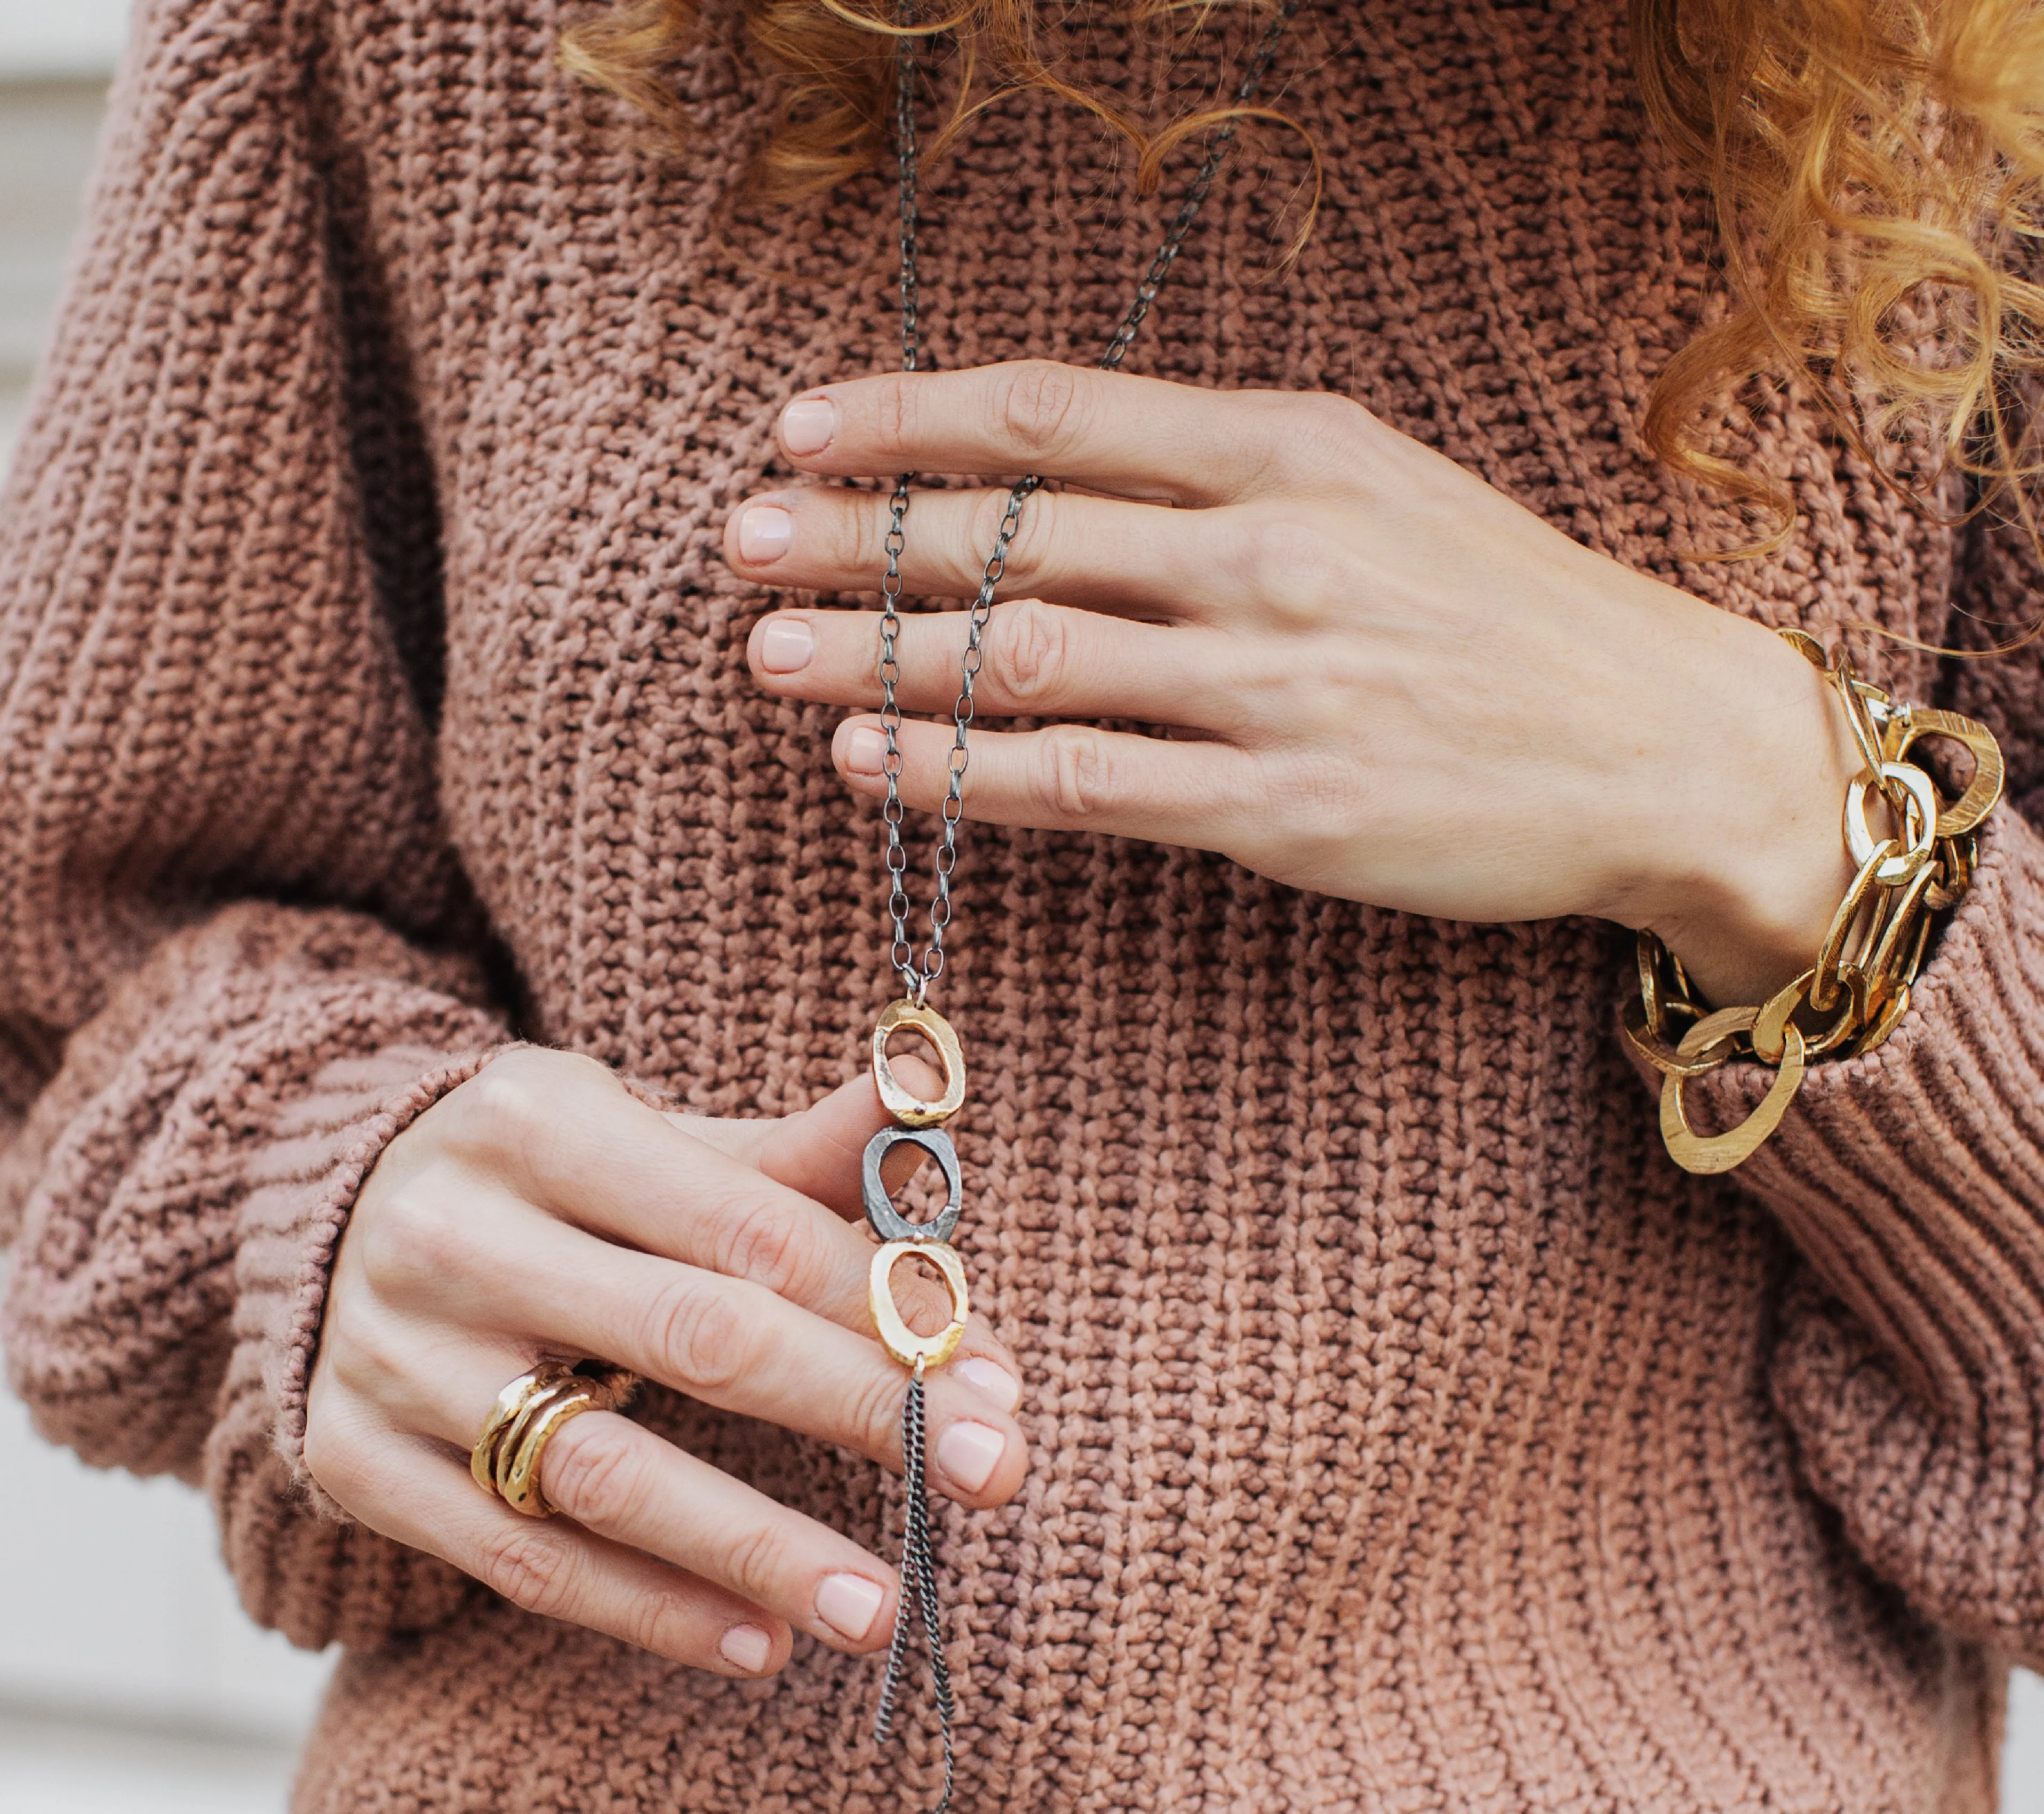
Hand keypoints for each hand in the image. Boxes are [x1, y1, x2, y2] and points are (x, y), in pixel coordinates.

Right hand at [303, 1049, 1027, 1677]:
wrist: (317, 1219)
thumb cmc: (536, 1180)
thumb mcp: (640, 1135)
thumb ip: (781, 1153)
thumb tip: (921, 1096)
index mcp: (536, 1122)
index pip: (747, 1228)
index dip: (883, 1307)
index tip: (998, 1380)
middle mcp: (451, 1233)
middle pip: (694, 1337)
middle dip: (859, 1413)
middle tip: (994, 1476)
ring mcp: (396, 1358)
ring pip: (601, 1473)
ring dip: (756, 1549)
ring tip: (882, 1609)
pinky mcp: (359, 1465)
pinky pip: (521, 1558)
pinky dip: (647, 1610)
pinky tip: (757, 1645)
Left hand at [725, 361, 1861, 1006]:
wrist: (1665, 744)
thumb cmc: (1514, 619)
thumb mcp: (1383, 491)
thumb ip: (1227, 481)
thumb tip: (1063, 489)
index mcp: (1294, 449)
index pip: (1057, 414)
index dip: (911, 416)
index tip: (803, 427)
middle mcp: (1272, 551)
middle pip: (1016, 533)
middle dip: (859, 536)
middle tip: (740, 543)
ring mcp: (1274, 684)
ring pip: (1030, 659)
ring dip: (882, 657)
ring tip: (770, 656)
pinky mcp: (1281, 807)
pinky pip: (1084, 784)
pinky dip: (964, 772)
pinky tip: (874, 764)